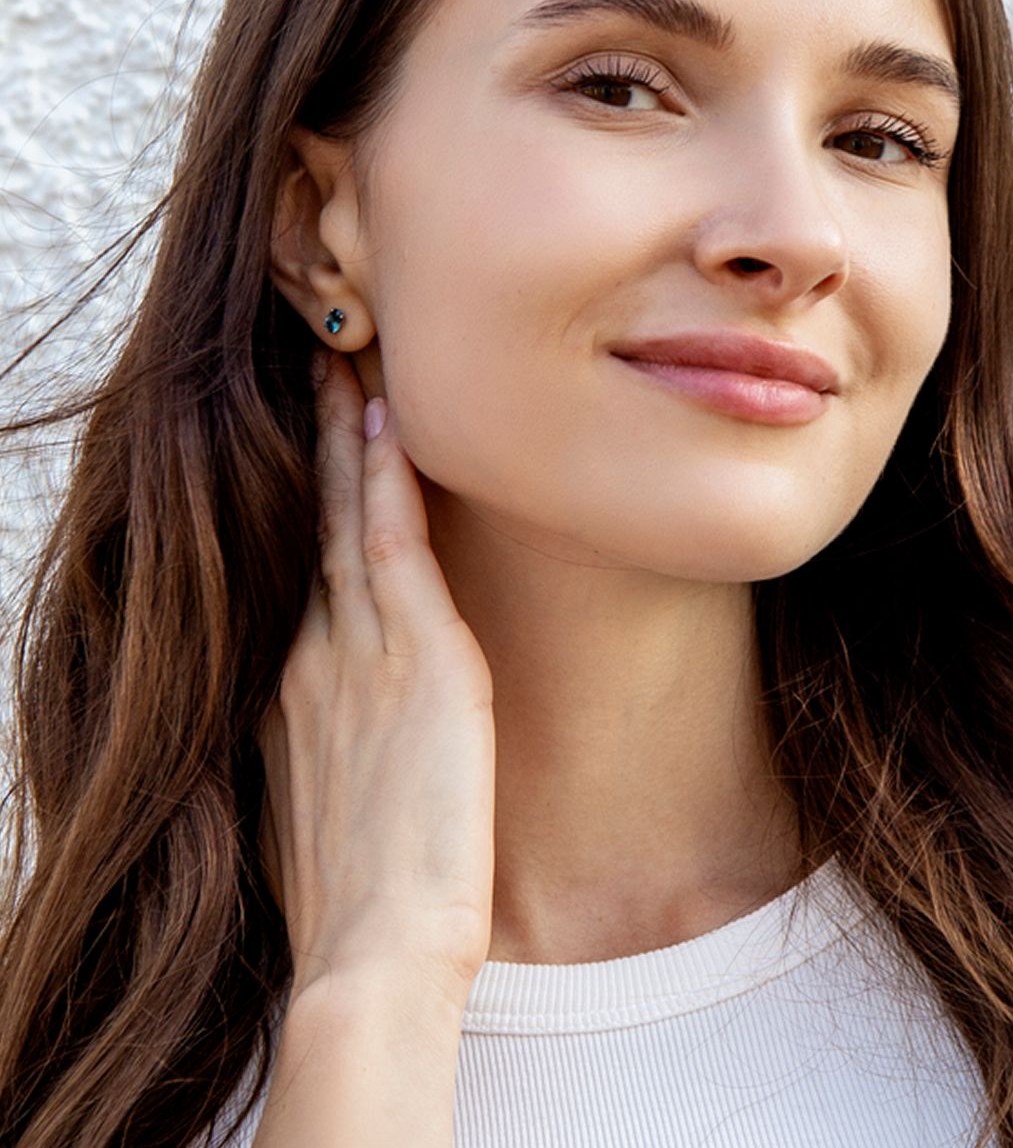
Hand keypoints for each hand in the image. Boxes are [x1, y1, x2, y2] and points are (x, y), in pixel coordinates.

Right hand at [257, 350, 496, 1007]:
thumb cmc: (360, 901)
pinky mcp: (416, 658)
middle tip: (305, 368)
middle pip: (309, 523)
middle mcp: (312, 656)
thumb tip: (350, 734)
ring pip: (344, 513)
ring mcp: (358, 651)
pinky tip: (382, 418)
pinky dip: (384, 476)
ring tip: (338, 360)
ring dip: (343, 434)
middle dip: (309, 444)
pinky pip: (391, 542)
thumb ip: (333, 749)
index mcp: (293, 691)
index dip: (299, 501)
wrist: (374, 956)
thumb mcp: (328, 806)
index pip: (298, 568)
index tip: (300, 448)